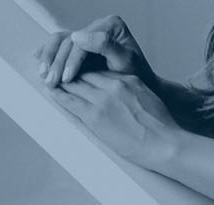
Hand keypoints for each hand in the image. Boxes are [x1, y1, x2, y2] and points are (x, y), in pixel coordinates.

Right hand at [36, 15, 156, 88]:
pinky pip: (58, 45)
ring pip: (59, 41)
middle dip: (58, 63)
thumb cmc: (134, 71)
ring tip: (44, 77)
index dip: (72, 60)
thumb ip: (105, 45)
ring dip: (49, 59)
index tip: (67, 79)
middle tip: (51, 83)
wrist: (138, 80)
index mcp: (111, 24)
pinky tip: (39, 64)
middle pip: (69, 41)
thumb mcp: (125, 60)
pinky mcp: (78, 44)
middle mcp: (97, 25)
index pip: (84, 41)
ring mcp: (86, 33)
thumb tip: (78, 35)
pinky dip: (47, 54)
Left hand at [50, 70, 181, 169]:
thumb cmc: (160, 127)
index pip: (101, 71)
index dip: (87, 71)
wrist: (163, 143)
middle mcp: (116, 85)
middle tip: (58, 74)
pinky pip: (70, 101)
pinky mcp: (94, 115)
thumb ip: (133, 92)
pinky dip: (58, 95)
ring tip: (50, 80)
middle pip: (86, 74)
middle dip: (72, 74)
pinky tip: (51, 92)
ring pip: (75, 84)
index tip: (78, 73)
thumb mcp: (148, 99)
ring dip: (61, 82)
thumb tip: (123, 97)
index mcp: (130, 80)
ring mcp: (104, 99)